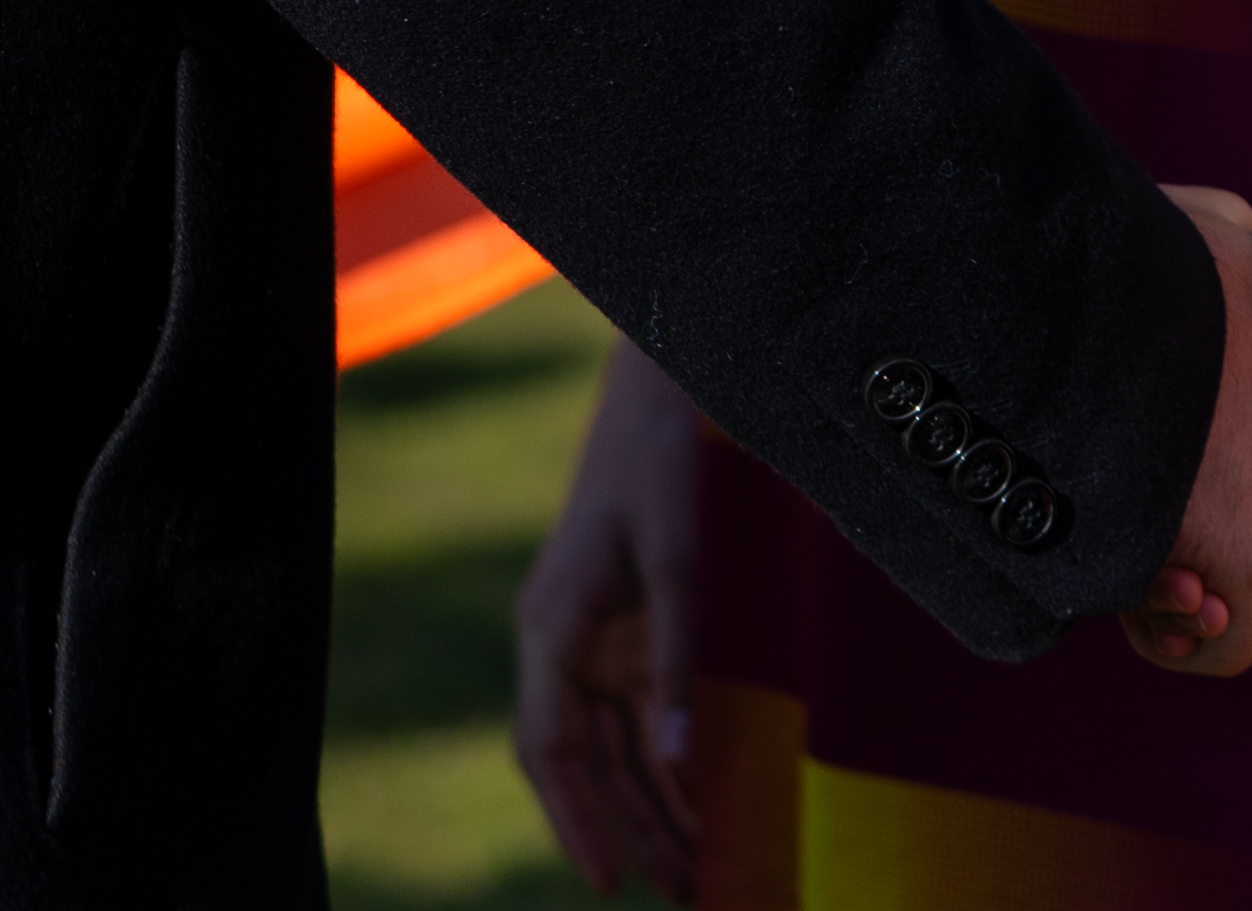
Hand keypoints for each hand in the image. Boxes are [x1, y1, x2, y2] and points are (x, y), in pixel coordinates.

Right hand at [514, 343, 704, 896]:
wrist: (664, 390)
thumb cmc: (663, 463)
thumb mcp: (680, 559)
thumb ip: (680, 658)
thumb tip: (681, 757)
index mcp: (553, 626)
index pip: (551, 747)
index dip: (576, 819)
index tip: (608, 883)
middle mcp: (563, 642)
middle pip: (584, 762)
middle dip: (628, 830)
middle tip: (681, 892)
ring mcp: (595, 637)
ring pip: (614, 746)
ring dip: (651, 806)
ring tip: (696, 873)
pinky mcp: (630, 629)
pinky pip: (642, 713)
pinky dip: (668, 762)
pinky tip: (700, 803)